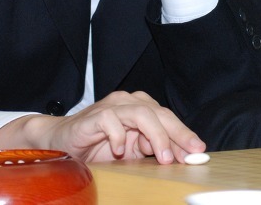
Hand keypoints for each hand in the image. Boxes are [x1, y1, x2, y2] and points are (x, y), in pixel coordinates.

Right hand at [0, 91, 205, 164]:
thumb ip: (152, 150)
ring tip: (164, 157)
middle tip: (190, 153)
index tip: (199, 152)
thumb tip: (181, 158)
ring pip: (142, 114)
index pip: (168, 118)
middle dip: (178, 134)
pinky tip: (121, 151)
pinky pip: (112, 120)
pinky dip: (119, 136)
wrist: (61, 142)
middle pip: (160, 113)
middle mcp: (129, 102)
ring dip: (156, 136)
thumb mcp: (131, 152)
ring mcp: (113, 106)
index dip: (184, 134)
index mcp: (141, 108)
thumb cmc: (98, 147)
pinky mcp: (95, 115)